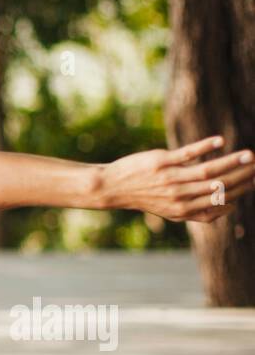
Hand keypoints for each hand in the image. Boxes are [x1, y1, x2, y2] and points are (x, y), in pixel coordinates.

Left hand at [100, 136, 254, 223]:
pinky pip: (187, 154)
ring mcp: (172, 178)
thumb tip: (228, 207)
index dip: (241, 189)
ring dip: (231, 162)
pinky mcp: (161, 162)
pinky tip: (220, 141)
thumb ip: (200, 213)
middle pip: (219, 185)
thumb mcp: (173, 212)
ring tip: (249, 154)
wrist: (113, 188)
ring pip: (208, 171)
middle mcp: (181, 196)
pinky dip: (205, 147)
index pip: (221, 200)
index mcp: (187, 210)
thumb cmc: (147, 197)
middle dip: (242, 175)